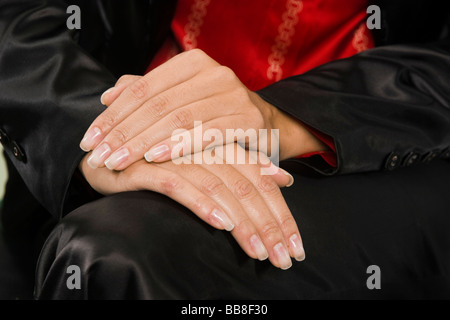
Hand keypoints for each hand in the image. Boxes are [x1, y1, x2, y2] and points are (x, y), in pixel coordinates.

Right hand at [79, 143, 304, 269]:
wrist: (108, 153)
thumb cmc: (164, 161)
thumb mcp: (207, 163)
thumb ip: (243, 167)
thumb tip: (284, 178)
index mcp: (218, 143)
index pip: (259, 177)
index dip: (279, 209)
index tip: (295, 243)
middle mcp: (201, 146)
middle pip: (245, 184)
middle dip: (269, 224)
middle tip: (285, 257)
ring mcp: (174, 154)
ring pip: (218, 187)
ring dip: (242, 222)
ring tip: (260, 252)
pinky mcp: (147, 166)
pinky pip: (179, 185)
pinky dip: (202, 203)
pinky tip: (221, 224)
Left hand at [80, 49, 327, 170]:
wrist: (266, 125)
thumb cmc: (216, 115)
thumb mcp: (181, 99)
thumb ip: (147, 93)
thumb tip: (108, 95)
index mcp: (193, 63)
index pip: (142, 88)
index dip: (112, 115)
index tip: (89, 139)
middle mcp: (214, 73)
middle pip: (157, 105)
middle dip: (122, 133)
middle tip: (97, 157)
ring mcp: (233, 95)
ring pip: (178, 119)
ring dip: (142, 143)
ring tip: (116, 162)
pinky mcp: (248, 119)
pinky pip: (207, 134)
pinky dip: (177, 146)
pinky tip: (153, 159)